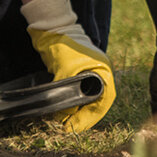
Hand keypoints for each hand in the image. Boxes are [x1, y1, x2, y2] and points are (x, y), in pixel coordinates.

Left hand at [21, 0, 115, 132]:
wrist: (52, 28)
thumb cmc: (64, 46)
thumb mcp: (66, 71)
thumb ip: (66, 92)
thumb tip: (63, 114)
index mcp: (103, 71)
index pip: (103, 100)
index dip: (91, 117)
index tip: (76, 128)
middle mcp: (100, 73)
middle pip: (97, 101)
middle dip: (85, 117)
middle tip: (70, 128)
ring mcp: (90, 72)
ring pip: (88, 97)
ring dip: (78, 111)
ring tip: (66, 123)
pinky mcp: (78, 72)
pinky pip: (79, 92)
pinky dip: (73, 102)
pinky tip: (64, 110)